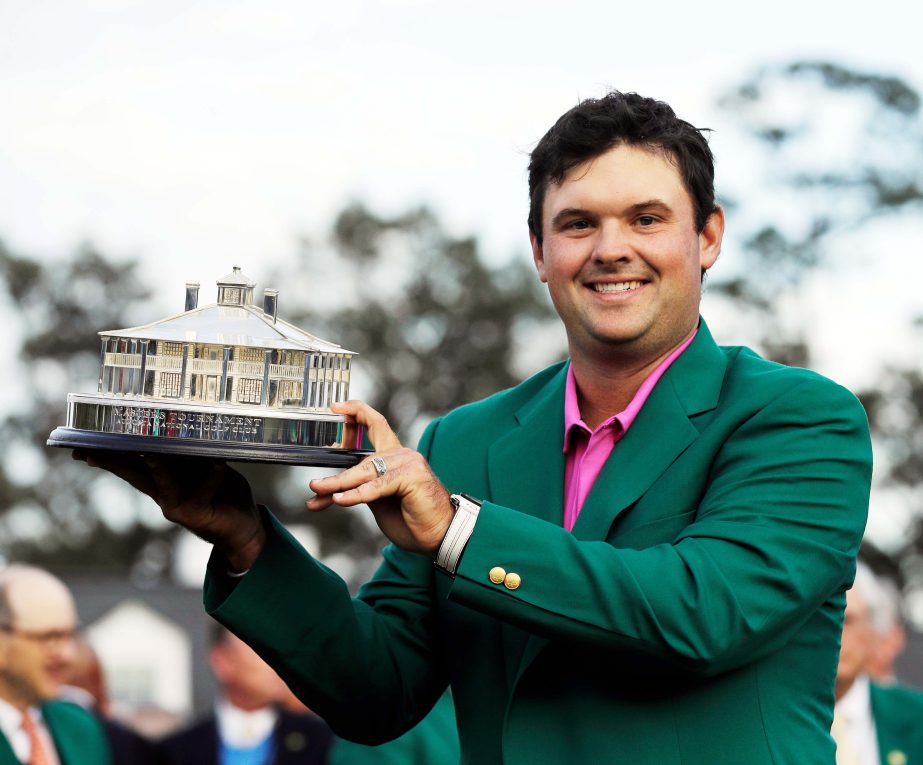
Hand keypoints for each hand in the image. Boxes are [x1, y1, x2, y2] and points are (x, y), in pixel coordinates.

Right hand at [73, 450, 265, 571]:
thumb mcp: (204, 468)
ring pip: (163, 478)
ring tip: (150, 449)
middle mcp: (163, 494)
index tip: (83, 447)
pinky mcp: (194, 513)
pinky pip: (204, 485)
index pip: (131, 465)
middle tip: (92, 449)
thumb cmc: (222, 492)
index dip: (108, 456)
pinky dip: (212, 473)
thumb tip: (179, 428)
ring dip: (157, 463)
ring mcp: (176, 505)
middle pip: (133, 472)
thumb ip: (189, 454)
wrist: (244, 526)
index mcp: (162, 480)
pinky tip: (217, 461)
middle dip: (112, 461)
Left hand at [306, 401, 453, 554]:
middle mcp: (402, 454)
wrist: (439, 536)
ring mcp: (409, 463)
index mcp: (394, 456)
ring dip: (341, 484)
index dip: (355, 411)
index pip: (375, 424)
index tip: (334, 407)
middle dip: (336, 474)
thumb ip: (357, 489)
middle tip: (315, 485)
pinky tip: (340, 499)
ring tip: (321, 491)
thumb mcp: (377, 501)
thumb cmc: (412, 519)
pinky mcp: (413, 476)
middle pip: (362, 458)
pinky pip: (376, 485)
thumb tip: (326, 490)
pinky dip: (356, 494)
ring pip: (366, 471)